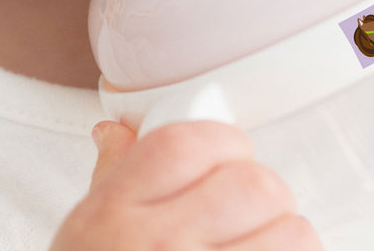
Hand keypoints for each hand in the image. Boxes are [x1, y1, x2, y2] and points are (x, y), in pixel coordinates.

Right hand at [51, 120, 320, 249]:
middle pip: (252, 184)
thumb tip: (119, 133)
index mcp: (114, 218)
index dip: (221, 145)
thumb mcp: (81, 239)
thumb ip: (110, 180)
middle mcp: (159, 249)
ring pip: (292, 233)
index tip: (227, 161)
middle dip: (262, 196)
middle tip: (251, 215)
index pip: (190, 142)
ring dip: (289, 242)